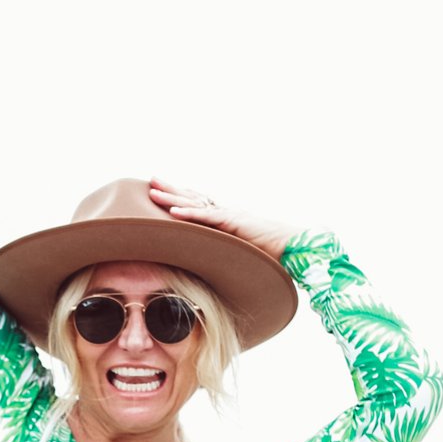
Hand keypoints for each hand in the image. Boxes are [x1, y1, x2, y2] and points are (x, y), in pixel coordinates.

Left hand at [148, 179, 287, 263]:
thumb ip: (225, 250)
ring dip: (172, 199)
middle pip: (192, 197)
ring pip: (195, 204)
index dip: (181, 195)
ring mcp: (228, 215)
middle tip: (152, 180)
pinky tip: (173, 212)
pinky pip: (207, 217)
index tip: (162, 189)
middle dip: (171, 189)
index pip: (199, 202)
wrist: (290, 247)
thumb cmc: (269, 253)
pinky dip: (189, 215)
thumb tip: (213, 261)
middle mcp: (225, 212)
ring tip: (153, 193)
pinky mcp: (233, 222)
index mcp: (226, 217)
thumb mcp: (240, 250)